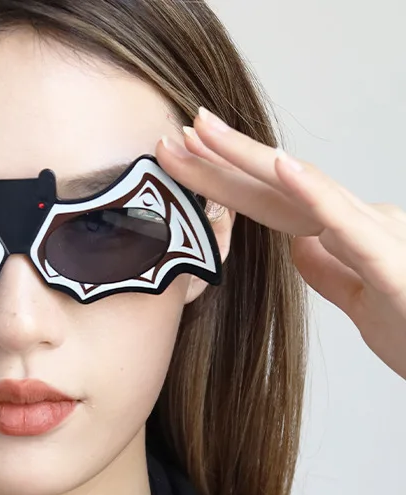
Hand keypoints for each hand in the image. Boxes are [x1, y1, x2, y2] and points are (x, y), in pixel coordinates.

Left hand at [155, 107, 405, 380]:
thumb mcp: (362, 301)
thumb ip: (330, 270)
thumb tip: (297, 244)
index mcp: (343, 236)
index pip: (271, 204)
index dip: (224, 184)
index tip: (182, 165)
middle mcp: (357, 223)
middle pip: (275, 189)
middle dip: (219, 161)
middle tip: (171, 136)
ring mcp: (376, 236)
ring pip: (303, 190)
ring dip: (250, 160)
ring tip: (204, 133)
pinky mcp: (391, 263)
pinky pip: (348, 223)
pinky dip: (314, 193)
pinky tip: (281, 167)